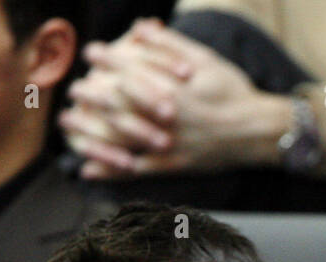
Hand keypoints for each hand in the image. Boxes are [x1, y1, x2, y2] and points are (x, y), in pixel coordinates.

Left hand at [60, 19, 290, 177]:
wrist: (257, 131)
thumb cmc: (233, 91)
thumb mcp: (205, 59)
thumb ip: (170, 43)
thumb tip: (141, 26)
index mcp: (171, 86)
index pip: (130, 69)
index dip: (107, 59)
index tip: (90, 53)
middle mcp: (165, 115)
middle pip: (118, 103)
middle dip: (91, 94)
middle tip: (72, 88)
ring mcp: (167, 142)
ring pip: (120, 138)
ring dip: (89, 131)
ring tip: (67, 122)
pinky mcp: (173, 164)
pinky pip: (136, 170)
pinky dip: (110, 171)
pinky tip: (88, 169)